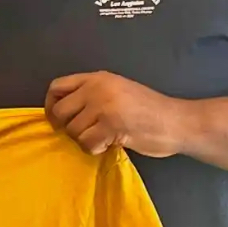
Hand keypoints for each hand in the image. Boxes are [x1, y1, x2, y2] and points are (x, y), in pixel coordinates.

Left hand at [44, 72, 187, 158]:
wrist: (177, 121)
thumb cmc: (149, 110)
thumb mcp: (117, 91)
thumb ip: (92, 95)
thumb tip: (62, 112)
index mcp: (97, 77)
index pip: (57, 87)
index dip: (50, 105)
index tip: (57, 120)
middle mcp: (97, 88)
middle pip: (60, 111)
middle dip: (68, 127)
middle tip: (86, 133)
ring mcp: (103, 106)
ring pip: (72, 130)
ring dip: (85, 140)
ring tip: (105, 137)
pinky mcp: (110, 125)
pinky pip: (86, 143)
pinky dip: (95, 149)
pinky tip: (110, 143)